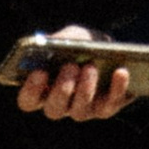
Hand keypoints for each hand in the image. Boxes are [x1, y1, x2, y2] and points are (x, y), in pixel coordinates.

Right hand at [14, 24, 134, 123]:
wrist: (110, 49)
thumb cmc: (81, 44)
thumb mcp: (69, 36)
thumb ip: (59, 40)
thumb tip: (54, 44)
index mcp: (42, 89)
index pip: (28, 100)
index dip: (31, 90)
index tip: (39, 72)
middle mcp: (60, 105)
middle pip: (54, 109)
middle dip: (62, 88)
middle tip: (70, 66)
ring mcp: (83, 110)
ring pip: (80, 111)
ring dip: (85, 89)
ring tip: (90, 67)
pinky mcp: (106, 109)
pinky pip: (110, 104)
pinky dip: (117, 88)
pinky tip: (120, 71)